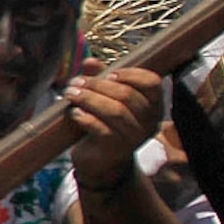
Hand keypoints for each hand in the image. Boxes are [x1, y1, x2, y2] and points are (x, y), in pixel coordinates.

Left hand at [64, 62, 165, 184]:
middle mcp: (149, 121)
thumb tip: (90, 61)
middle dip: (98, 85)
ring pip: (115, 111)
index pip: (152, 82)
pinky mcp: (116, 148)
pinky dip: (85, 117)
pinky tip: (73, 112)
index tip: (108, 74)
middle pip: (127, 95)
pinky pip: (102, 128)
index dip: (130, 74)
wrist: (100, 162)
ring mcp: (134, 136)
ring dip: (89, 99)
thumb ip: (101, 78)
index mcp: (153, 105)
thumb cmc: (105, 124)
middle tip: (76, 82)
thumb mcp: (106, 99)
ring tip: (70, 94)